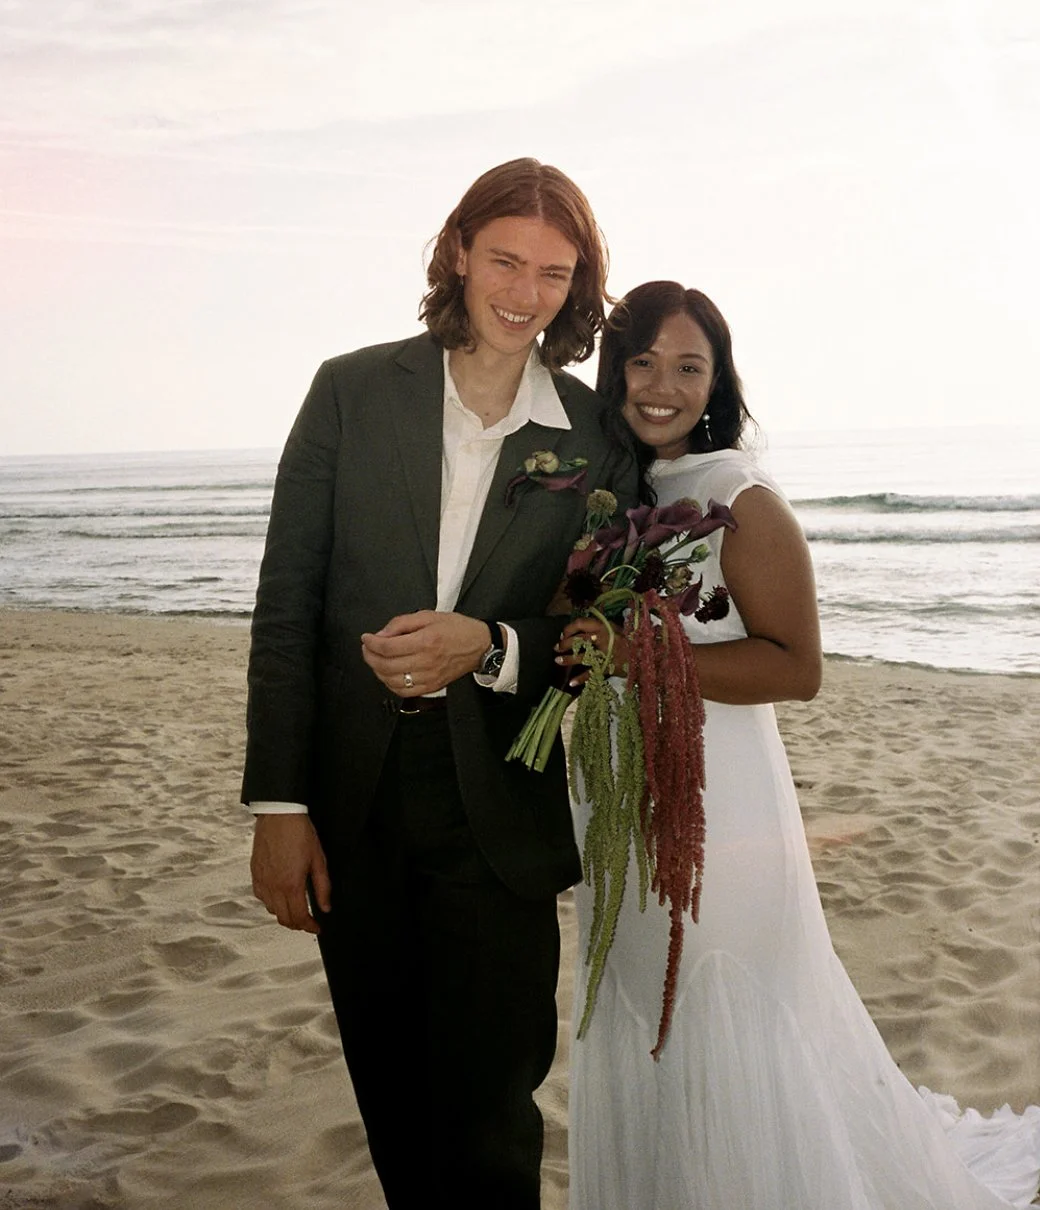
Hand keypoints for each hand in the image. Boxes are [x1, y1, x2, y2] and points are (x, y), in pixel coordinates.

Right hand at [251, 814, 331, 933]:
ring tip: (296, 907)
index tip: (316, 927)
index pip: (299, 917)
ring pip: (271, 910)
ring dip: (284, 913)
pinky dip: (271, 902)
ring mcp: (262, 880)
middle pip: (283, 919)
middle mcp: (273, 886)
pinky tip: (280, 894)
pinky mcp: (255, 873)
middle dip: (297, 924)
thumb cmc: (300, 833)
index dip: (309, 927)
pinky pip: (261, 897)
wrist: (279, 815)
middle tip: (308, 921)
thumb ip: (322, 887)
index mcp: (291, 885)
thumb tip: (325, 907)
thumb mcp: (318, 860)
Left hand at [361, 611, 490, 695]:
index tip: (366, 638)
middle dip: (370, 656)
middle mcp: (426, 662)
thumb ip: (401, 623)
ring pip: (392, 681)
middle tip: (367, 648)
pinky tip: (388, 674)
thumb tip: (380, 634)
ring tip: (376, 660)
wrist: (479, 646)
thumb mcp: (428, 615)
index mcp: (425, 641)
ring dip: (377, 671)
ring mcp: (429, 677)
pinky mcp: (432, 687)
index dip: (371, 643)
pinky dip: (390, 684)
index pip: (387, 647)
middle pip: (386, 665)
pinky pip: (404, 692)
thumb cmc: (456, 628)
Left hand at [555, 617, 628, 686]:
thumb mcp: (615, 627)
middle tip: (557, 647)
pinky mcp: (607, 667)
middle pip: (578, 640)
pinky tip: (571, 683)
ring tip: (558, 661)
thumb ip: (600, 625)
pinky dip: (580, 679)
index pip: (580, 623)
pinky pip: (591, 674)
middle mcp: (602, 638)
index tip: (563, 634)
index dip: (569, 628)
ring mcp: (604, 654)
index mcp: (603, 626)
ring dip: (568, 659)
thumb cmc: (629, 639)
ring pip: (582, 656)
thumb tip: (583, 624)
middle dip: (564, 644)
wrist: (644, 654)